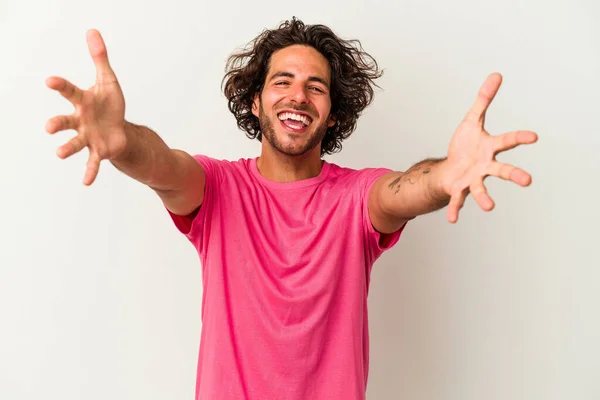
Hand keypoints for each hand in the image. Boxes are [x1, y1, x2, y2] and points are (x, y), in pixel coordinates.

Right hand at [45, 29, 126, 184]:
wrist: (120, 129)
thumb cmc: (110, 105)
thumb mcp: (108, 80)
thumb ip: (100, 58)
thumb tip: (93, 31)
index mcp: (82, 101)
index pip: (69, 91)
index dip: (60, 86)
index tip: (50, 81)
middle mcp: (80, 121)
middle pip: (65, 121)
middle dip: (57, 124)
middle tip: (49, 127)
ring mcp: (88, 137)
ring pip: (75, 143)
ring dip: (67, 149)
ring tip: (59, 154)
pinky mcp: (99, 151)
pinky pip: (93, 163)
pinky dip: (89, 172)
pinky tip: (86, 182)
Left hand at [442, 72, 537, 222]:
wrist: (450, 168)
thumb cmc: (464, 145)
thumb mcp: (472, 119)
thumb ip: (484, 100)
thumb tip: (496, 74)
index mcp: (489, 147)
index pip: (507, 141)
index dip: (520, 138)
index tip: (534, 137)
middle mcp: (484, 165)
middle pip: (501, 170)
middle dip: (514, 175)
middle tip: (528, 181)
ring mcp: (472, 179)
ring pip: (481, 189)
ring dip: (485, 198)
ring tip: (490, 207)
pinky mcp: (459, 189)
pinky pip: (458, 200)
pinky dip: (455, 209)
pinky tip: (452, 220)